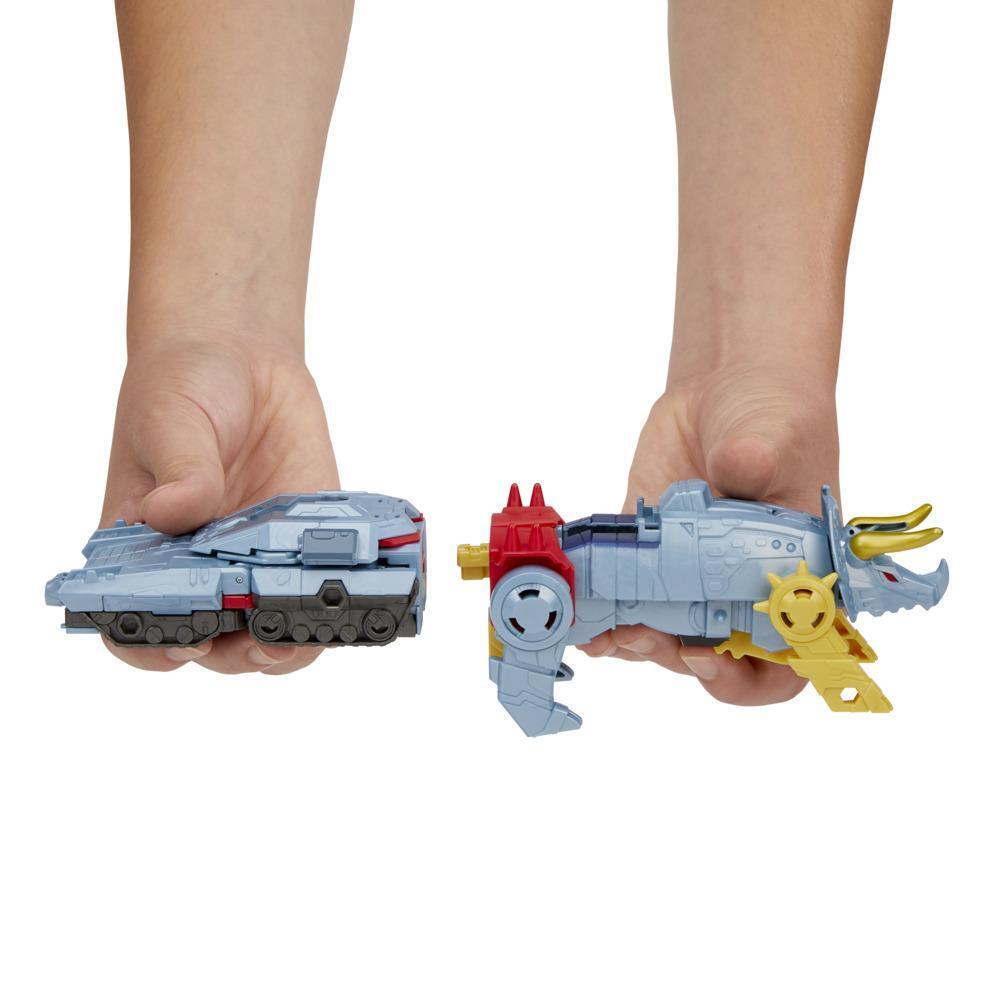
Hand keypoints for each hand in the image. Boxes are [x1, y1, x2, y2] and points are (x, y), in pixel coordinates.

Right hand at [100, 333, 339, 674]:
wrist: (241, 357)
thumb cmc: (183, 388)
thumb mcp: (169, 420)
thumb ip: (179, 469)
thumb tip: (173, 512)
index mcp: (145, 552)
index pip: (135, 620)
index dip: (154, 643)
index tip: (186, 640)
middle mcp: (200, 568)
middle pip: (212, 641)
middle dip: (236, 652)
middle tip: (263, 642)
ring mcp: (256, 560)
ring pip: (271, 627)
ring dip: (290, 640)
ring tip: (307, 629)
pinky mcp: (306, 542)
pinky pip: (320, 585)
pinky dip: (335, 596)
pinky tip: (350, 589)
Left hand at [577, 363, 839, 705]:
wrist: (730, 381)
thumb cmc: (777, 411)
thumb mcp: (778, 436)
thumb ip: (760, 460)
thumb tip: (739, 469)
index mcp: (793, 577)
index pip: (783, 657)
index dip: (746, 673)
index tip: (706, 653)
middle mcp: (742, 586)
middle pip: (713, 653)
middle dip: (672, 654)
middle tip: (639, 633)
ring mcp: (694, 574)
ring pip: (664, 631)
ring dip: (632, 639)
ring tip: (602, 631)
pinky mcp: (651, 553)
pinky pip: (626, 593)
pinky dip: (603, 605)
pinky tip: (581, 606)